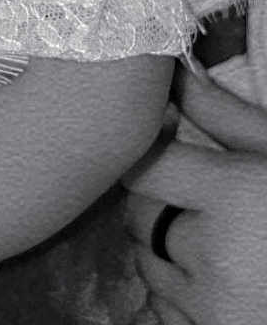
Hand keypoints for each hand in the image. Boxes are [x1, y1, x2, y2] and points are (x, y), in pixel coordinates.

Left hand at [120, 61, 266, 324]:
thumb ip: (221, 113)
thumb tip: (173, 73)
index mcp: (234, 198)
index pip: (144, 167)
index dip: (153, 156)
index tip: (171, 151)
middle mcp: (216, 255)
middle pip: (139, 215)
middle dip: (159, 203)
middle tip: (202, 201)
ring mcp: (214, 310)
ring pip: (147, 263)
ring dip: (167, 251)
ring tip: (221, 243)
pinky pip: (164, 310)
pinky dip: (180, 295)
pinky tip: (224, 282)